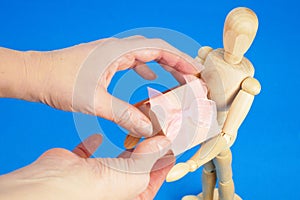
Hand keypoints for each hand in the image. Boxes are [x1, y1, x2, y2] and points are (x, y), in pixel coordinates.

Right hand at [0, 134, 174, 199]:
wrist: (48, 186)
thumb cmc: (89, 192)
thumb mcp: (130, 175)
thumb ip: (148, 158)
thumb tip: (164, 142)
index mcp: (132, 195)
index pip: (156, 176)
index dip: (166, 159)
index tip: (173, 141)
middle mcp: (115, 187)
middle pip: (139, 165)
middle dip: (149, 148)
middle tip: (159, 129)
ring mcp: (96, 176)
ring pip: (118, 157)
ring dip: (129, 144)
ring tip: (141, 128)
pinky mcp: (78, 164)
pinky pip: (89, 151)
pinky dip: (94, 143)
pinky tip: (100, 137)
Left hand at [22, 36, 201, 137]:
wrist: (36, 74)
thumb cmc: (59, 81)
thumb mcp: (94, 101)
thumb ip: (123, 114)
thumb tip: (147, 128)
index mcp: (117, 51)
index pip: (158, 49)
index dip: (179, 59)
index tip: (195, 71)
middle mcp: (117, 48)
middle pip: (155, 50)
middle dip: (176, 62)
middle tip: (192, 77)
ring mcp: (111, 54)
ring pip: (145, 56)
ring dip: (163, 66)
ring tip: (178, 78)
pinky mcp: (105, 61)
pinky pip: (132, 62)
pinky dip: (146, 70)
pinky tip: (150, 80)